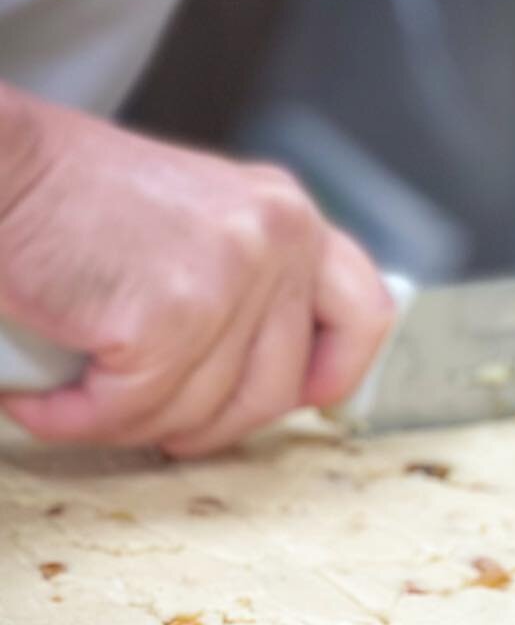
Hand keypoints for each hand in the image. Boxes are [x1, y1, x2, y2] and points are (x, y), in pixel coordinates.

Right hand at [0, 91, 393, 455]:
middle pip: (277, 389)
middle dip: (208, 425)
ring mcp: (233, 278)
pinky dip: (75, 419)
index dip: (337, 373)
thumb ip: (247, 283)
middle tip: (144, 418)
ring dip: (127, 423)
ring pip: (201, 412)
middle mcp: (280, 240)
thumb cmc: (69, 199)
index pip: (364, 313)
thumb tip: (279, 381)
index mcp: (289, 217)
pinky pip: (132, 411)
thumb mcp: (196, 223)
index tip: (303, 402)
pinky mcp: (172, 317)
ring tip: (72, 396)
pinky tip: (39, 397)